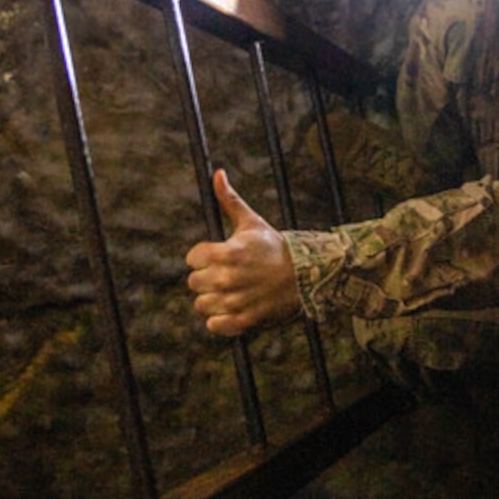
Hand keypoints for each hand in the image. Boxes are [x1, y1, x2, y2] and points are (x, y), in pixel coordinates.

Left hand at [186, 169, 300, 335]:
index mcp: (225, 252)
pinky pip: (215, 325)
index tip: (219, 256)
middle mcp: (227, 278)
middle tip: (227, 274)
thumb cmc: (275, 246)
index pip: (191, 258)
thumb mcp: (251, 221)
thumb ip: (229, 200)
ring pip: (202, 305)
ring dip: (212, 300)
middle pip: (194, 282)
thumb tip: (217, 173)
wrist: (307, 274)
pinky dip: (220, 320)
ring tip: (231, 292)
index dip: (203, 257)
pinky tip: (233, 308)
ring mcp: (236, 300)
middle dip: (207, 278)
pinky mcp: (245, 319)